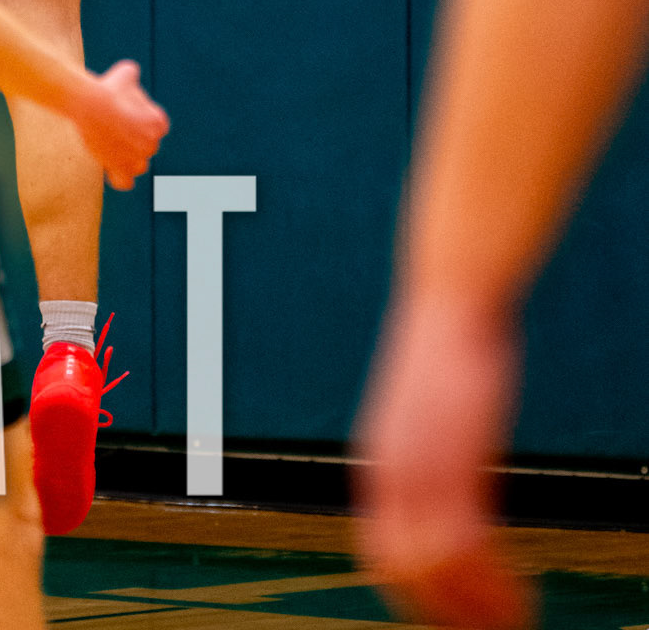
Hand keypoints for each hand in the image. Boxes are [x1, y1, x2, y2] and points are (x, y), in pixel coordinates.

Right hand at [73, 60, 168, 189]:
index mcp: (159, 123)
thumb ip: (133, 75)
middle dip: (133, 139)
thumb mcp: (126, 73)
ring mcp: (136, 158)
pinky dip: (119, 178)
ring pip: (139, 165)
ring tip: (113, 147)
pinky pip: (124, 182)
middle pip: (146, 146)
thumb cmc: (108, 87)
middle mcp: (152, 144)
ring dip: (129, 159)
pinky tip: (111, 169)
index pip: (156, 128)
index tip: (127, 114)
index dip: (141, 121)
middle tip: (113, 126)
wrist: (90, 103)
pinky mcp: (119, 168)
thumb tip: (131, 73)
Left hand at [356, 293, 527, 628]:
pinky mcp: (456, 457)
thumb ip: (422, 459)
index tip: (452, 616)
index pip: (379, 555)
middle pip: (400, 571)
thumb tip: (440, 497)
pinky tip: (522, 594)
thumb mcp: (423, 417)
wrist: (451, 302)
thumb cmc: (445, 356)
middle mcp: (389, 471)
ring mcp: (420, 465)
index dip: (414, 596)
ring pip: (434, 567)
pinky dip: (492, 583)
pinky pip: (465, 544)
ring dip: (475, 606)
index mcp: (376, 464)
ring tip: (513, 621)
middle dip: (443, 612)